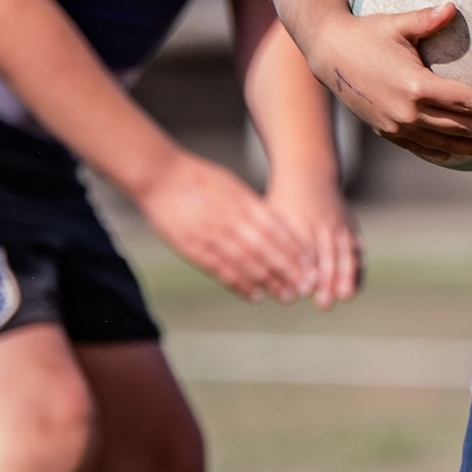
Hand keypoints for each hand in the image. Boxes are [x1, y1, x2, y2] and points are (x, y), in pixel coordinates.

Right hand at [138, 148, 314, 301]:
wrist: (159, 176)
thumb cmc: (198, 178)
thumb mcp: (232, 185)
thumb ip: (252, 206)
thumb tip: (276, 225)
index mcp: (243, 202)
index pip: (276, 229)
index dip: (295, 249)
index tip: (312, 264)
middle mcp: (231, 220)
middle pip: (266, 249)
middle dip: (289, 270)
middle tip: (307, 287)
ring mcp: (212, 235)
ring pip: (246, 263)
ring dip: (269, 281)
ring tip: (287, 296)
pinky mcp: (193, 248)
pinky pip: (221, 270)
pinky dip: (240, 285)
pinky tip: (256, 296)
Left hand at [267, 171, 362, 310]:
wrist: (309, 173)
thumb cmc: (281, 200)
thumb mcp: (269, 215)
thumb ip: (267, 244)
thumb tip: (257, 277)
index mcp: (298, 218)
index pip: (303, 248)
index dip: (305, 271)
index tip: (303, 292)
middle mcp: (321, 221)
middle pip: (327, 252)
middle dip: (326, 279)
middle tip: (323, 303)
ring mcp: (338, 223)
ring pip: (345, 251)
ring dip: (346, 275)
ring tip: (345, 296)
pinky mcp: (349, 226)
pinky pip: (356, 249)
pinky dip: (356, 269)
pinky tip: (353, 289)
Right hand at [307, 4, 471, 165]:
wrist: (328, 55)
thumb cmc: (366, 34)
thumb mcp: (397, 24)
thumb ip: (428, 19)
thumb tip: (453, 6)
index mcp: (415, 85)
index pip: (465, 101)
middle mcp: (407, 111)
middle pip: (461, 126)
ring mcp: (397, 126)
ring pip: (444, 144)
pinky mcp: (388, 132)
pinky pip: (423, 148)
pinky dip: (445, 153)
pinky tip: (463, 154)